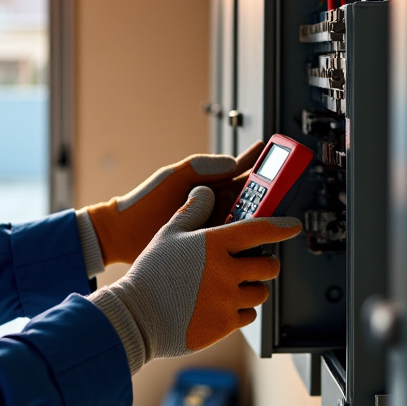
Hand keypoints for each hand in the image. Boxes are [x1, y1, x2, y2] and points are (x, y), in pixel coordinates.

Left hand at [80, 142, 264, 265]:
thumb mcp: (173, 176)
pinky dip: (247, 244)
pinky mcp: (209, 249)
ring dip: (261, 221)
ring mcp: (213, 228)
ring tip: (273, 218)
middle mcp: (215, 206)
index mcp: (209, 186)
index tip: (280, 156)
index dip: (262, 165)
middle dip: (270, 196)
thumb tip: (233, 162)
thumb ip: (201, 167)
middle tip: (284, 192)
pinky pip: (234, 245)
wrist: (123, 234)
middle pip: (252, 200)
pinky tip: (257, 245)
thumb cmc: (143, 203)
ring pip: (246, 223)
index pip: (243, 173)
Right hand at [87, 186, 299, 373]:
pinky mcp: (225, 324)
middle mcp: (226, 271)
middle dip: (267, 263)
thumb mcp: (168, 234)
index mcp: (214, 244)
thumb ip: (192, 212)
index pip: (258, 231)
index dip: (280, 227)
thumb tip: (206, 191)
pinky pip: (248, 315)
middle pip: (268, 266)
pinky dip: (241, 310)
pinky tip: (224, 305)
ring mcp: (227, 300)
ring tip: (236, 285)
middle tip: (258, 263)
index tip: (292, 226)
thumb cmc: (150, 274)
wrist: (138, 315)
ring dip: (254, 287)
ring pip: (260, 292)